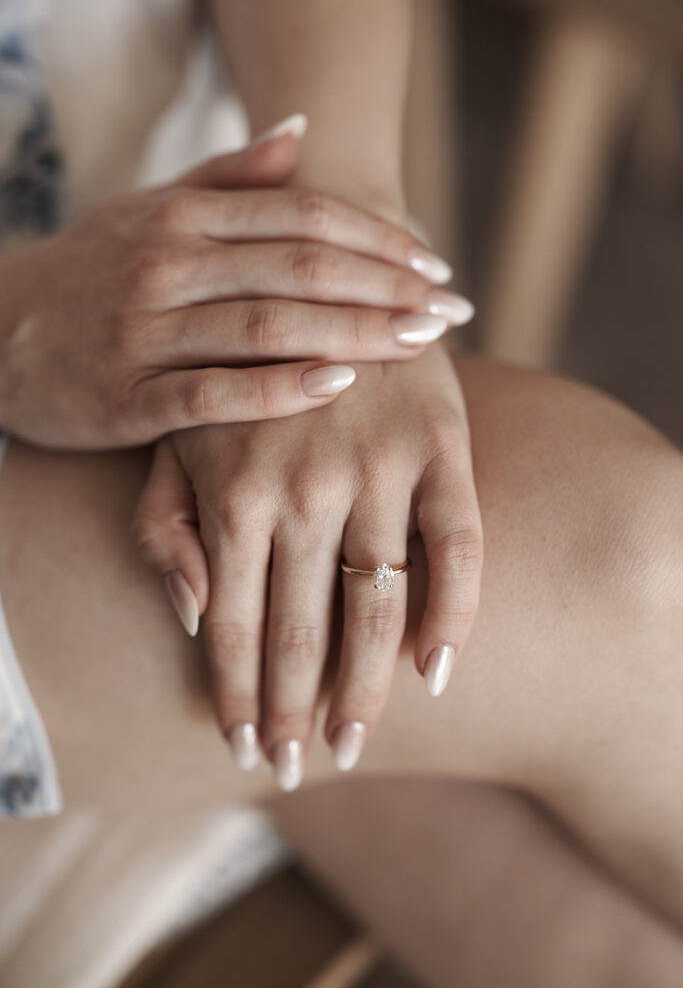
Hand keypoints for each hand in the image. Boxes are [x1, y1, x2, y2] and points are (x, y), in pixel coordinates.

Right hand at [0, 125, 467, 448]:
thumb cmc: (92, 273)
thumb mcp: (148, 209)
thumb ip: (227, 176)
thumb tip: (302, 132)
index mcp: (182, 216)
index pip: (300, 217)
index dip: (376, 238)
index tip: (435, 264)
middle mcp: (166, 264)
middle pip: (298, 268)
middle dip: (386, 287)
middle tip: (452, 309)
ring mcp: (144, 330)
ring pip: (265, 326)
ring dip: (353, 333)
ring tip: (420, 342)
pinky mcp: (125, 397)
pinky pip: (212, 394)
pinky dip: (276, 390)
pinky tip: (336, 388)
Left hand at [134, 346, 482, 787]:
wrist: (323, 263)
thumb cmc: (238, 363)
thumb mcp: (176, 433)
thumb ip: (169, 523)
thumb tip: (197, 617)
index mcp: (234, 485)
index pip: (234, 623)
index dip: (238, 696)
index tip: (244, 751)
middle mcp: (306, 485)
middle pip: (302, 629)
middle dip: (293, 711)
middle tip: (293, 768)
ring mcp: (379, 464)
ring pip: (375, 605)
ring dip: (366, 688)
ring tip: (354, 744)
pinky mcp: (442, 443)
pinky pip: (458, 546)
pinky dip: (453, 614)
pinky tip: (438, 671)